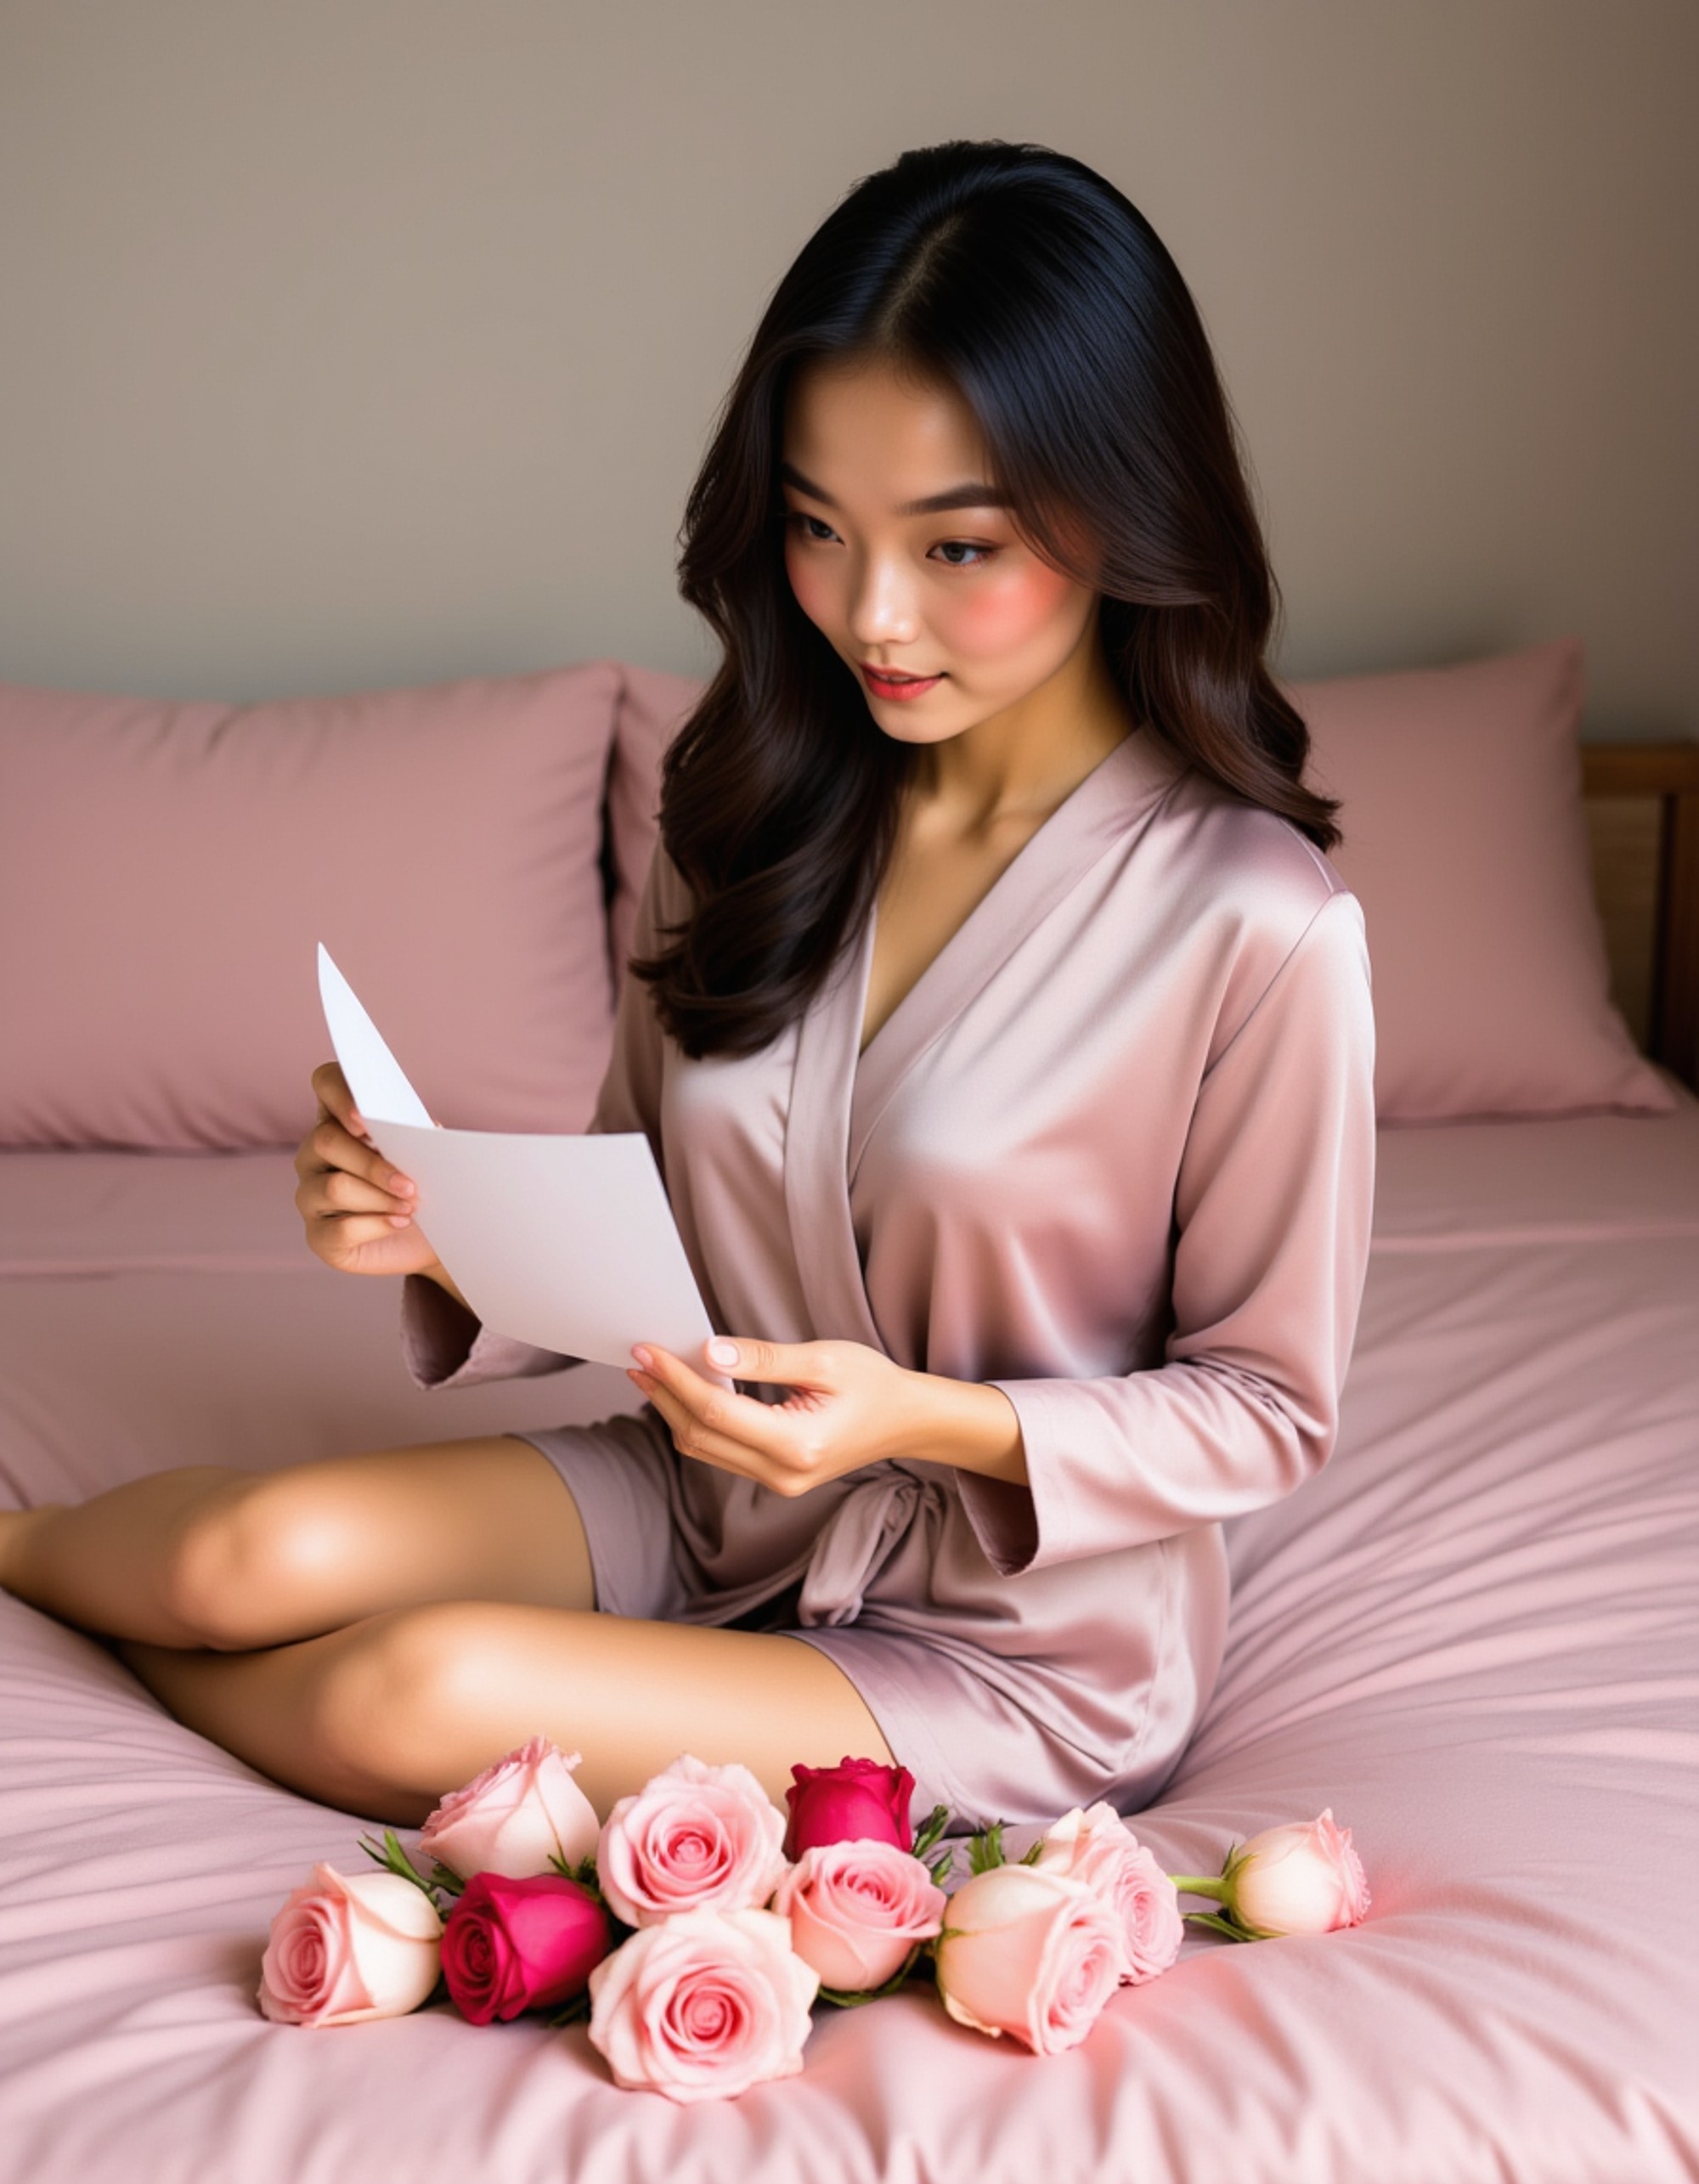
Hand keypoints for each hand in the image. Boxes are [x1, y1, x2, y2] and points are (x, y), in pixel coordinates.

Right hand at [293, 1060, 457, 1291]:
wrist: (428, 1238)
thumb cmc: (423, 1185)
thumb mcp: (426, 1154)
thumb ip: (418, 1136)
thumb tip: (427, 1131)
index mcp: (340, 1119)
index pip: (325, 1083)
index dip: (340, 1094)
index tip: (365, 1117)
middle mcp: (314, 1153)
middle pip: (328, 1141)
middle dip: (374, 1164)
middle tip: (411, 1184)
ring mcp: (310, 1194)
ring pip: (335, 1187)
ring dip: (381, 1198)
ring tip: (413, 1207)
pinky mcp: (319, 1236)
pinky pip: (339, 1229)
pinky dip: (377, 1226)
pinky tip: (399, 1222)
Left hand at [627, 1337, 929, 1498]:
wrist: (906, 1422)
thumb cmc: (874, 1385)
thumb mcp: (824, 1360)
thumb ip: (763, 1359)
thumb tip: (709, 1351)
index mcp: (797, 1445)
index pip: (715, 1411)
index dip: (676, 1379)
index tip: (648, 1351)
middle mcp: (783, 1474)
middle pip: (700, 1436)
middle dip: (665, 1394)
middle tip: (639, 1357)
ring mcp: (778, 1483)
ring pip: (704, 1449)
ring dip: (674, 1410)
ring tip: (652, 1372)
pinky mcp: (775, 1478)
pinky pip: (721, 1453)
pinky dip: (697, 1422)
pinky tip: (686, 1393)